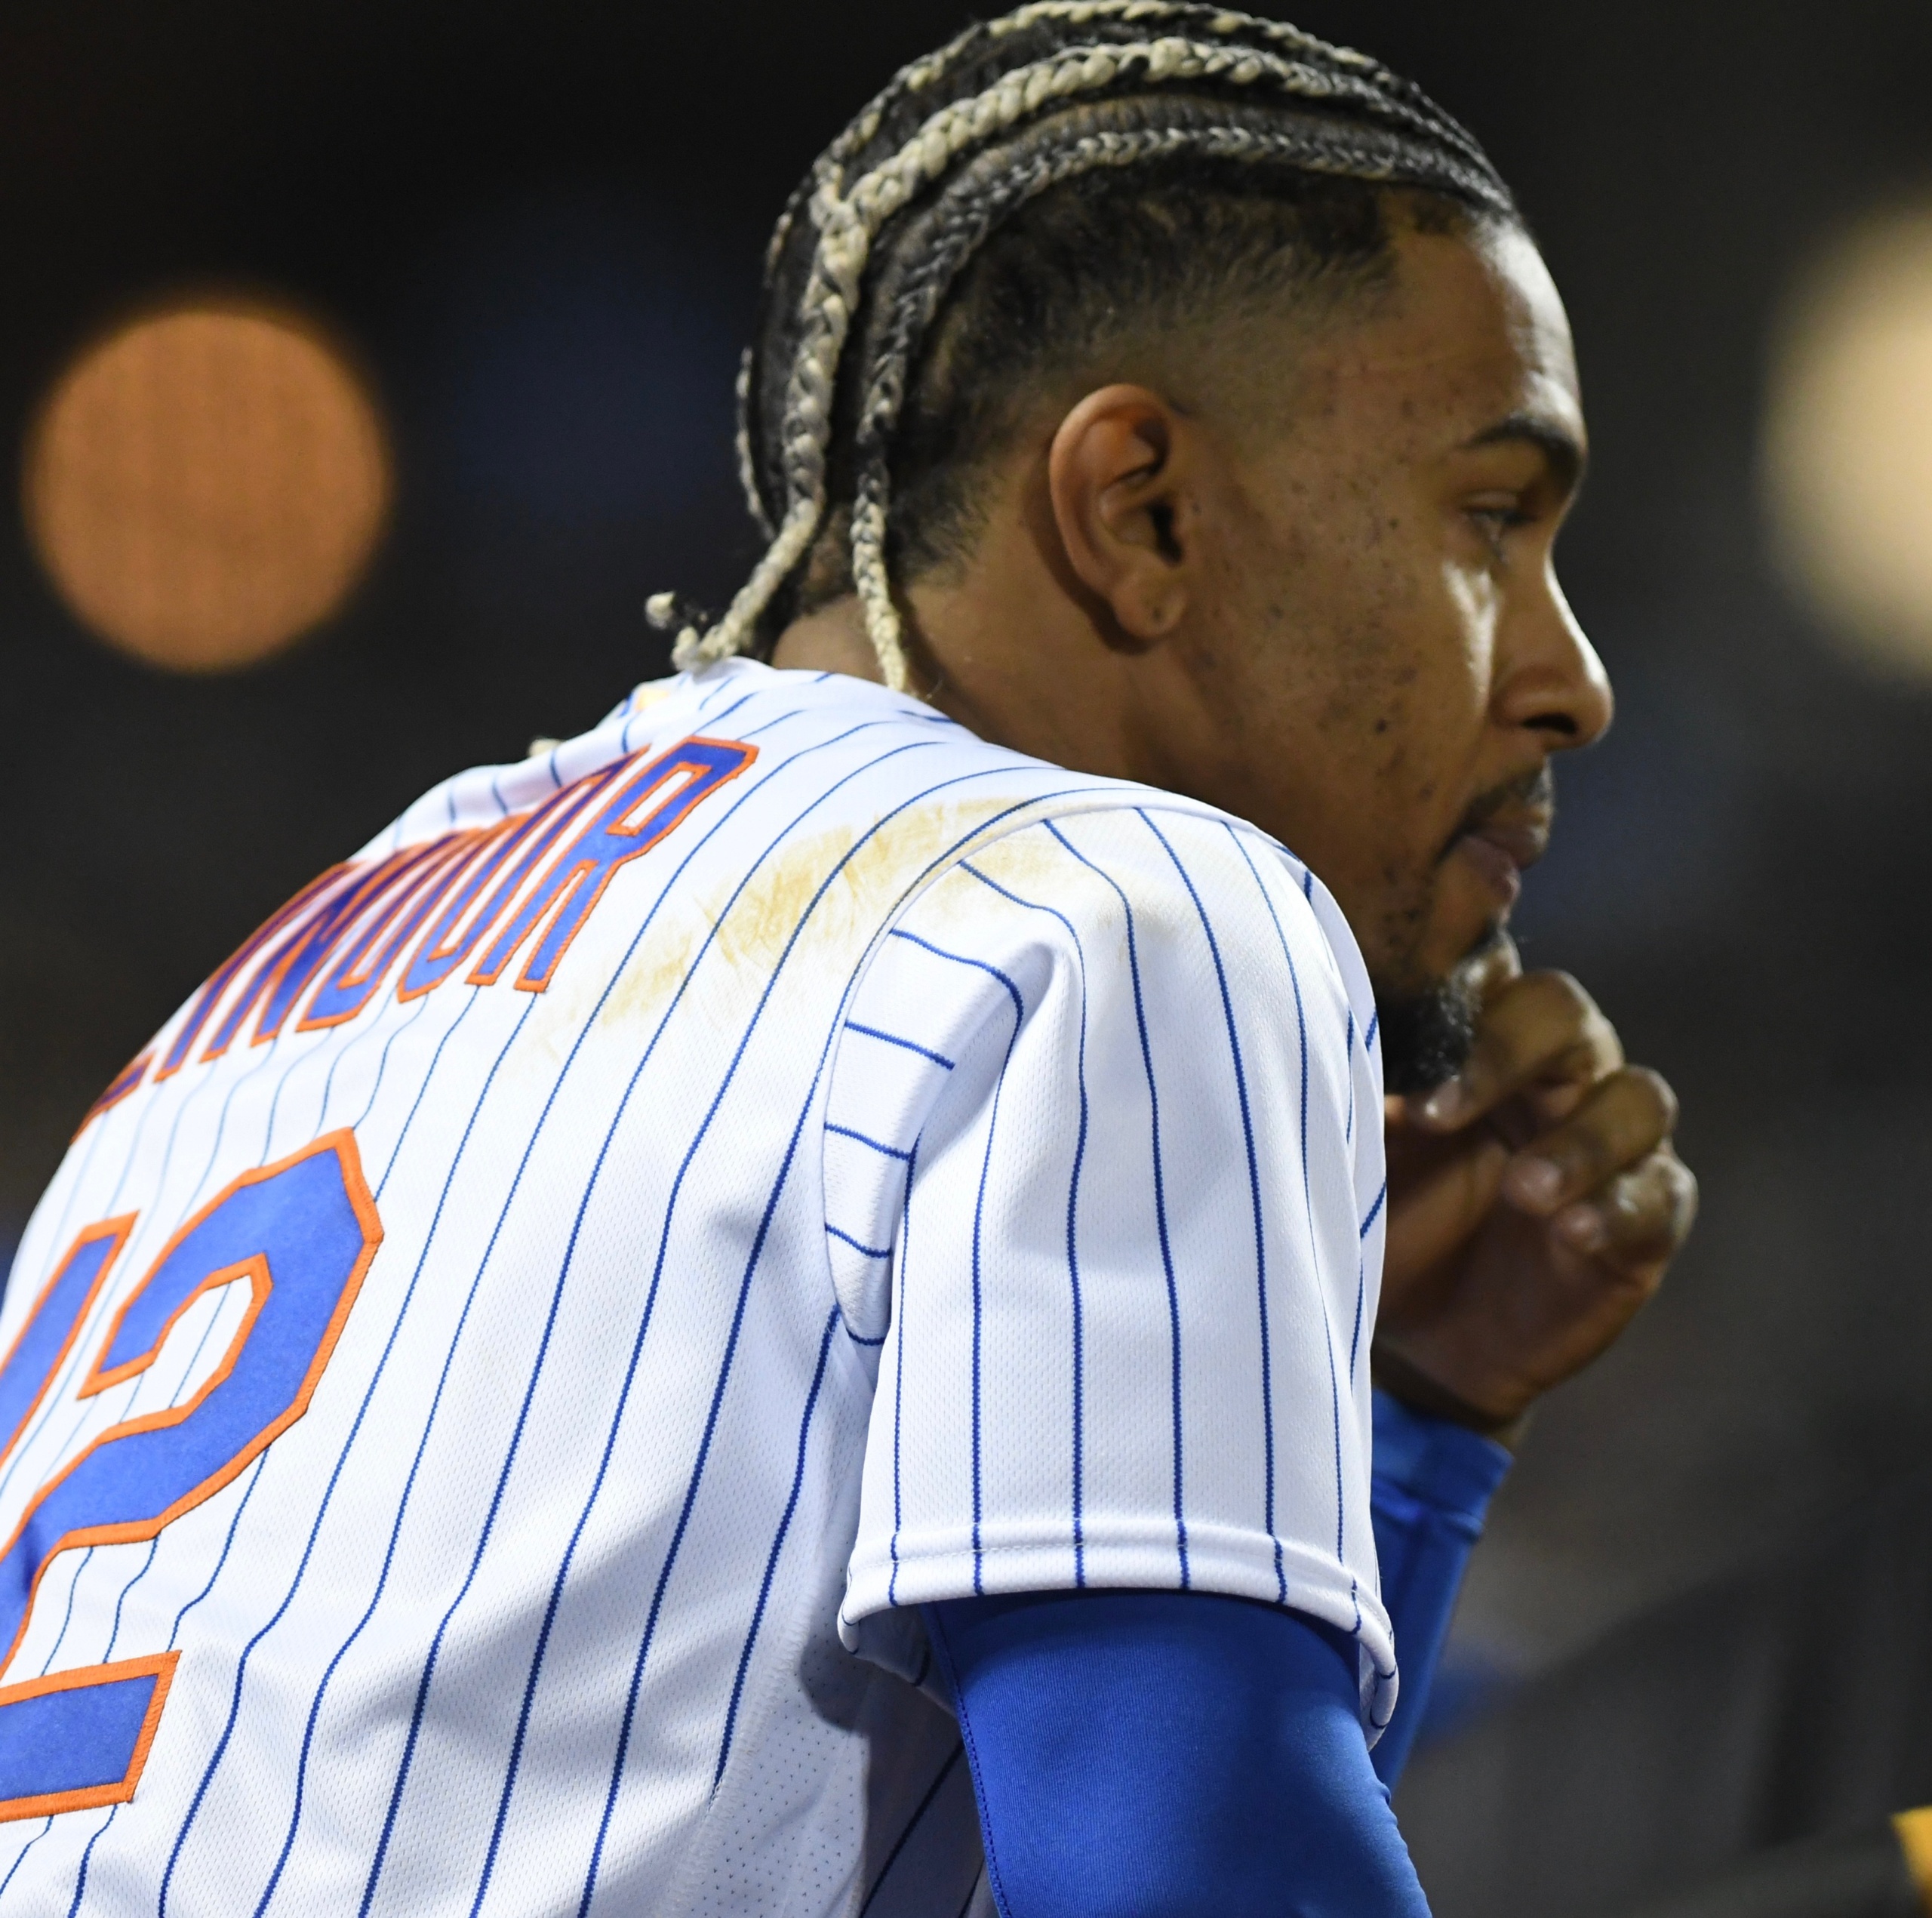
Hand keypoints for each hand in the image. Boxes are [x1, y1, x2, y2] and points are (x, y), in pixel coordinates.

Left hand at [1373, 938, 1696, 1436]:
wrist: (1409, 1340)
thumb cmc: (1375, 1218)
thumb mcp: (1349, 1149)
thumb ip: (1342, 1081)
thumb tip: (1294, 1014)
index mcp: (1474, 1040)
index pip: (1490, 964)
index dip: (1465, 956)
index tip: (1406, 991)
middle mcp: (1551, 1077)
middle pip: (1564, 1014)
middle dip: (1507, 1052)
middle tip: (1437, 1112)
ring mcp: (1606, 1147)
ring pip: (1636, 1100)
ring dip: (1580, 1142)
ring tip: (1522, 1192)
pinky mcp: (1642, 1222)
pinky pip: (1659, 1195)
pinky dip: (1618, 1208)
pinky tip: (1570, 1232)